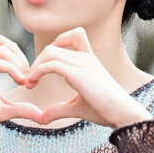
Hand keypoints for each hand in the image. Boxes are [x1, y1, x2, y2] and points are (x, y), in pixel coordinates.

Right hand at [0, 32, 43, 136]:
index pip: (2, 43)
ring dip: (19, 62)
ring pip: (3, 48)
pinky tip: (19, 81)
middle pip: (6, 42)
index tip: (26, 76)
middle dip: (22, 56)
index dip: (19, 54)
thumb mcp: (2, 110)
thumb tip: (41, 116)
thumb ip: (21, 109)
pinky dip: (12, 69)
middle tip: (26, 76)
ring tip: (22, 79)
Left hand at [26, 27, 151, 128]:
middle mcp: (85, 58)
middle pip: (53, 46)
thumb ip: (60, 109)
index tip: (48, 62)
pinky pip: (52, 65)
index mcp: (88, 60)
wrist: (123, 114)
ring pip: (50, 52)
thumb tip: (43, 118)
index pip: (76, 34)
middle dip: (38, 60)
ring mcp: (82, 64)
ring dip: (35, 66)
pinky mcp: (78, 75)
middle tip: (31, 79)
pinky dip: (38, 71)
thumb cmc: (105, 109)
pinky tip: (33, 82)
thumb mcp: (78, 107)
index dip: (59, 41)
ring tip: (30, 82)